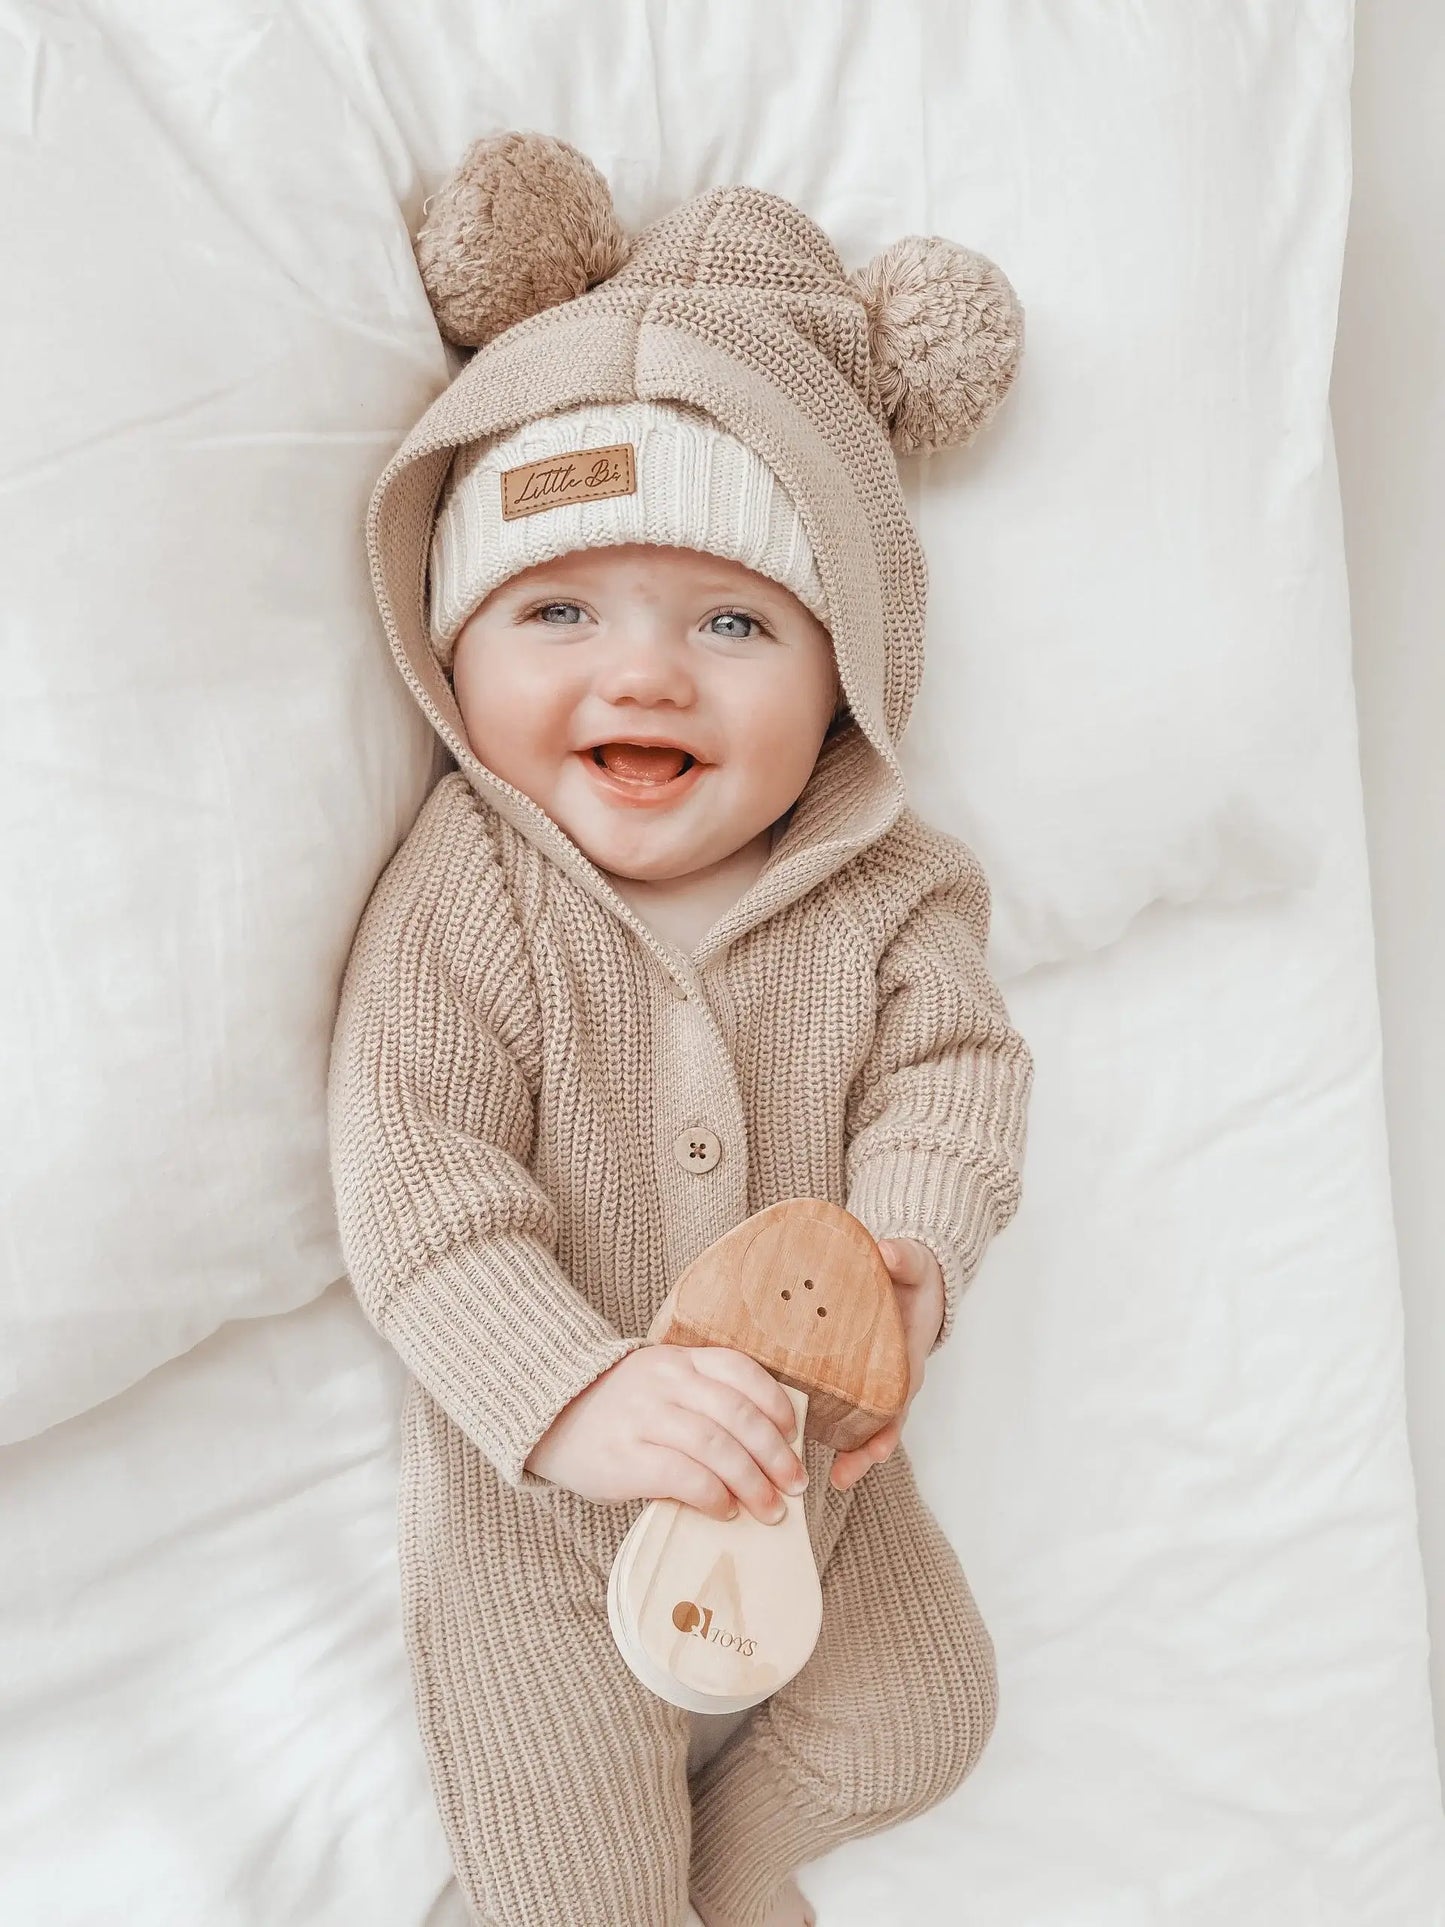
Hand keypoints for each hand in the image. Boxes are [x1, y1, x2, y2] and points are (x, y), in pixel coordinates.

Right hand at [523, 1344, 809, 1524]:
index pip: (740, 1371)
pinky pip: (682, 1476)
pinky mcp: (623, 1457)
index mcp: (677, 1361)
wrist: (546, 1415)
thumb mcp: (658, 1386)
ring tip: (770, 1508)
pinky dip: (713, 1495)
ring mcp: (643, 1418)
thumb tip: (761, 1452)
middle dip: (775, 1454)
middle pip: (737, 1415)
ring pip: (716, 1447)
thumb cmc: (615, 1408)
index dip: (775, 1403)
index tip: (793, 1433)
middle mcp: (664, 1383)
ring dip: (753, 1482)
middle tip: (795, 1484)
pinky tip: (725, 1511)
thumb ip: (700, 1403)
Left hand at [829, 1238, 944, 1493]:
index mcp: (903, 1359)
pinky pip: (833, 1398)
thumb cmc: (912, 1275)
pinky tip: (786, 1431)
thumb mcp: (912, 1263)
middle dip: (861, 1453)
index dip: (887, 1430)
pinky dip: (815, 1418)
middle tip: (841, 1477)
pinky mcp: (845, 1371)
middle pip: (877, 1426)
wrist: (907, 1274)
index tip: (876, 1451)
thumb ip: (903, 1258)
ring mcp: (867, 1379)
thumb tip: (887, 1252)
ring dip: (841, 1447)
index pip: (898, 1402)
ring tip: (814, 1471)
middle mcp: (887, 1378)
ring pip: (855, 1421)